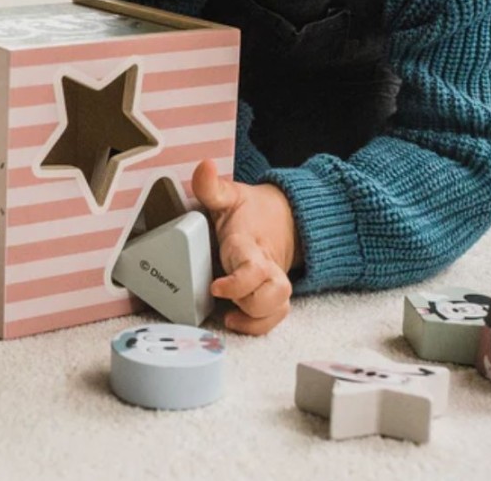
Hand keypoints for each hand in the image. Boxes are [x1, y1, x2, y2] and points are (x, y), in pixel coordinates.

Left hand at [192, 158, 300, 335]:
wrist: (286, 217)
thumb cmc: (251, 211)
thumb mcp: (229, 194)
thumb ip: (211, 186)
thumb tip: (203, 165)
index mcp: (251, 243)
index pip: (253, 268)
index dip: (238, 284)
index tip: (216, 287)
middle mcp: (267, 264)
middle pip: (274, 293)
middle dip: (249, 303)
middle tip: (223, 296)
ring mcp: (274, 280)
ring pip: (278, 307)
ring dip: (255, 317)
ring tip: (230, 313)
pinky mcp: (275, 292)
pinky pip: (276, 316)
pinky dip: (259, 325)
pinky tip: (236, 319)